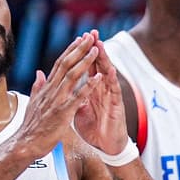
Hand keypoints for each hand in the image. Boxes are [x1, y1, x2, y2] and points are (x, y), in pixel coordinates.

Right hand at [25, 31, 98, 149]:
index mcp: (46, 88)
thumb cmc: (31, 126)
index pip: (59, 64)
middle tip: (91, 36)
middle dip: (79, 49)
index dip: (70, 51)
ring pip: (72, 76)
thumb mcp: (33, 102)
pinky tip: (99, 77)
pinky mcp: (62, 113)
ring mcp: (56, 101)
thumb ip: (38, 86)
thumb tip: (39, 73)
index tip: (80, 39)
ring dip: (85, 62)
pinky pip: (78, 97)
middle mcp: (51, 90)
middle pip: (66, 65)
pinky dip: (89, 86)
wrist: (24, 144)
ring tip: (96, 50)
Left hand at [74, 38, 129, 155]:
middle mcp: (102, 90)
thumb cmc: (94, 129)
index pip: (86, 67)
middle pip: (98, 65)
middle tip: (91, 32)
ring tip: (99, 44)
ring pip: (107, 73)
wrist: (104, 147)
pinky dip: (110, 80)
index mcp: (91, 90)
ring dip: (104, 59)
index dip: (82, 53)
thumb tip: (62, 85)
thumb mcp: (77, 109)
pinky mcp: (116, 106)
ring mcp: (110, 97)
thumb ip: (71, 95)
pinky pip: (113, 91)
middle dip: (94, 48)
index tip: (78, 38)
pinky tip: (107, 70)